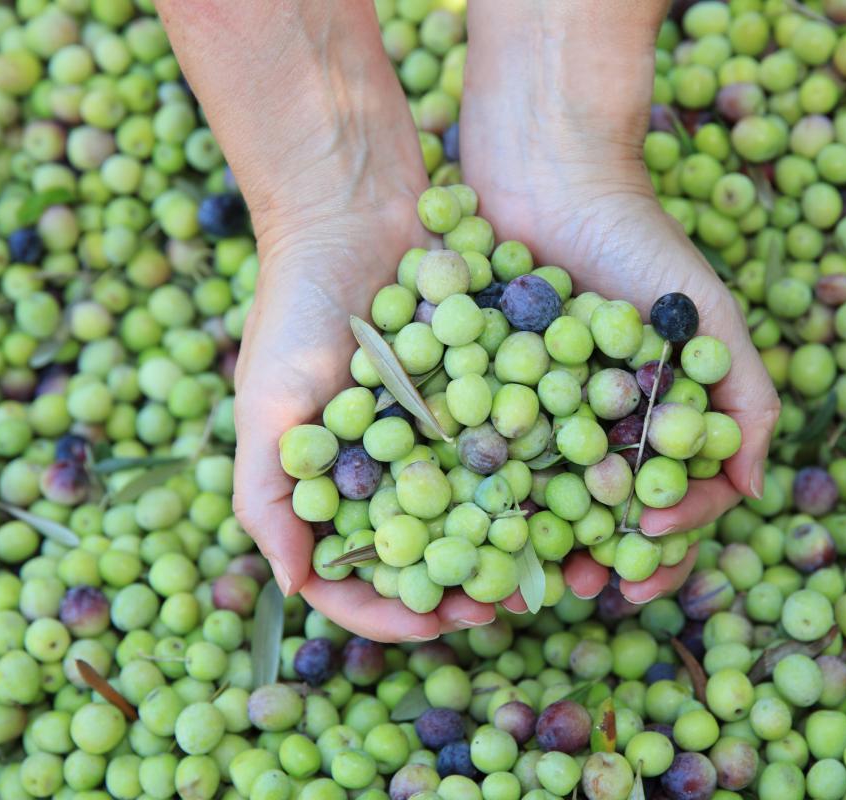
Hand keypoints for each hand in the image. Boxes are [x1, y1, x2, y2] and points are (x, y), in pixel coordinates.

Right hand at [159, 0, 498, 640]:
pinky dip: (542, 472)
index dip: (394, 611)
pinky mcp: (487, 388)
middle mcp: (393, 466)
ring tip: (553, 562)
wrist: (357, 207)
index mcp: (335, 483)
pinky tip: (578, 491)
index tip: (439, 622)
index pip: (358, 575)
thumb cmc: (298, 304)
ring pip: (481, 506)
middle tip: (509, 604)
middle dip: (467, 585)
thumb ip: (268, 492)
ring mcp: (442, 429)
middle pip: (430, 553)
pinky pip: (517, 442)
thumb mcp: (267, 400)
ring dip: (514, 541)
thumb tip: (293, 587)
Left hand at [461, 0, 780, 604]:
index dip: (670, 538)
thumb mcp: (704, 318)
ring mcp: (544, 415)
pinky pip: (490, 459)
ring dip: (540, 545)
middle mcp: (604, 426)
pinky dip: (487, 497)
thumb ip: (743, 396)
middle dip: (600, 559)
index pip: (676, 498)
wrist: (549, 176)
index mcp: (661, 417)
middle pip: (606, 516)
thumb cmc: (638, 244)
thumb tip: (752, 488)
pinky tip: (473, 524)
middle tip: (582, 587)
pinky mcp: (487, 396)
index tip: (648, 550)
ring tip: (525, 576)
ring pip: (546, 502)